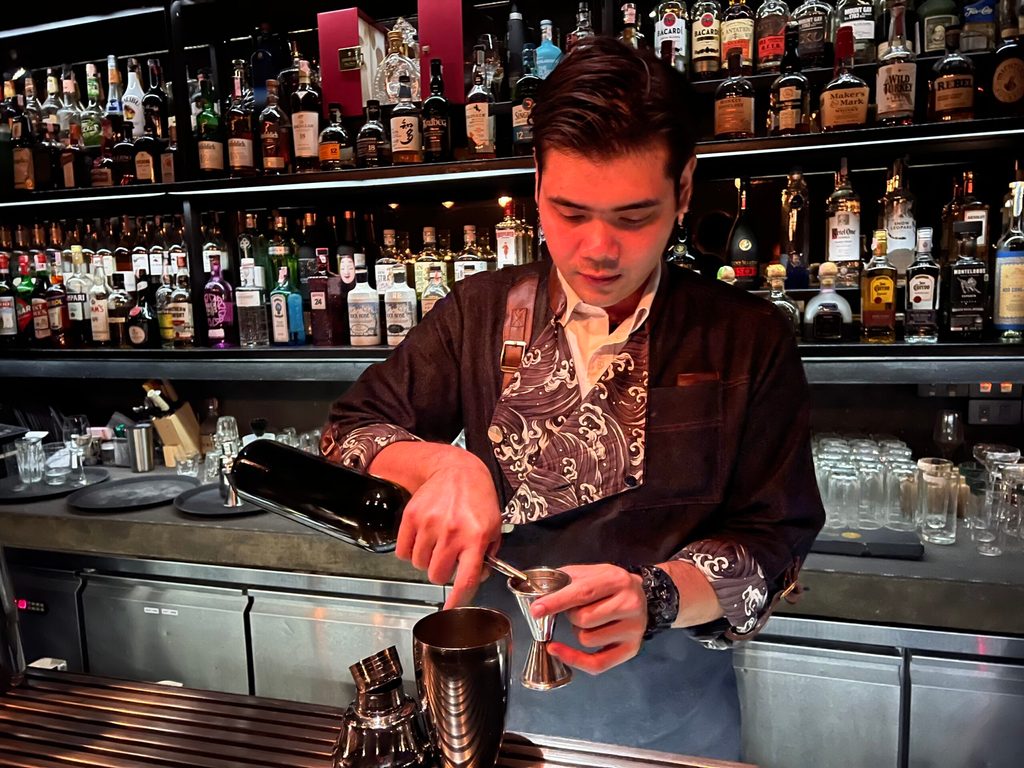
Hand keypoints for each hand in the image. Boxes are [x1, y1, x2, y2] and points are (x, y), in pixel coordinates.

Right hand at [392, 447, 502, 608]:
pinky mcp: (412, 517)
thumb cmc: (478, 499)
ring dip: (426, 560)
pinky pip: (403, 551)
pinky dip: (410, 551)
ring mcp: (429, 524)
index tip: (451, 611)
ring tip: (437, 542)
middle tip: (448, 558)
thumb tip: (475, 580)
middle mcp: (452, 532)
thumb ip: (487, 557)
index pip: (465, 580)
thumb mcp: (494, 527)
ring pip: (418, 564)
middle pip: (436, 576)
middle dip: (442, 572)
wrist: (458, 470)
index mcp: (476, 537)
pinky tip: (423, 538)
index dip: (457, 601)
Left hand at [529, 564, 646, 674]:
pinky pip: (597, 664)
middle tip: (578, 608)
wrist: (640, 594)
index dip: (557, 602)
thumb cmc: (608, 584)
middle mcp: (630, 604)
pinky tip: (560, 650)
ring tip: (589, 620)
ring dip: (578, 631)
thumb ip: (565, 580)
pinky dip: (575, 659)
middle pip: (583, 619)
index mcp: (617, 580)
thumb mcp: (590, 572)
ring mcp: (633, 628)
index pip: (583, 593)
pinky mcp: (631, 649)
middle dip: (571, 616)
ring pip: (587, 640)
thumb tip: (539, 596)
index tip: (536, 609)